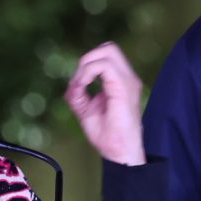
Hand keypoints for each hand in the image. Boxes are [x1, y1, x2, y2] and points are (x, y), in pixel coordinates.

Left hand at [64, 43, 145, 165]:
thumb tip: (72, 84)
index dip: (86, 64)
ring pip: (108, 50)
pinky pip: (105, 65)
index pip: (105, 56)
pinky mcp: (124, 88)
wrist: (121, 153)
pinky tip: (83, 86)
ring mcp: (128, 81)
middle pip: (109, 48)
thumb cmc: (109, 136)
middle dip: (88, 58)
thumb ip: (78, 94)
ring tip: (81, 84)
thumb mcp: (86, 110)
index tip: (77, 86)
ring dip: (87, 64)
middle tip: (80, 81)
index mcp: (121, 82)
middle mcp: (127, 78)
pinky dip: (88, 72)